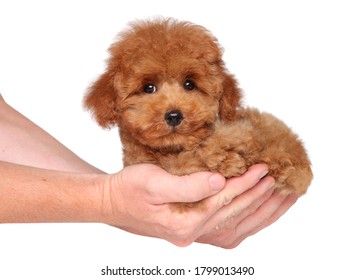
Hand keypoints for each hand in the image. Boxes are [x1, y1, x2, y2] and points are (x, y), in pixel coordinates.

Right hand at [99, 163, 296, 246]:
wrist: (112, 202)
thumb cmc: (128, 188)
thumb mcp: (152, 181)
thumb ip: (187, 185)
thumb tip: (219, 181)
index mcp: (183, 223)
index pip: (224, 201)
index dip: (246, 184)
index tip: (264, 168)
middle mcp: (191, 234)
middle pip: (234, 215)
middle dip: (259, 197)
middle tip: (280, 180)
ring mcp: (192, 235)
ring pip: (236, 226)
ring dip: (260, 211)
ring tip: (281, 197)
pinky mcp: (191, 229)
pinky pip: (227, 228)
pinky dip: (246, 218)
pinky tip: (257, 210)